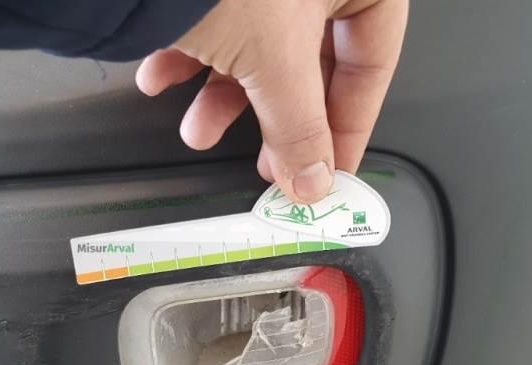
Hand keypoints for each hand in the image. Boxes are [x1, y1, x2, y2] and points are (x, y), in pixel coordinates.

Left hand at [136, 0, 407, 202]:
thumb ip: (299, 127)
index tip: (329, 172)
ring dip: (221, 96)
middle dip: (275, 118)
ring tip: (195, 130)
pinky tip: (159, 75)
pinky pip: (215, 18)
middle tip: (266, 164)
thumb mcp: (274, 58)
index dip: (350, 127)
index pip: (372, 62)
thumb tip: (313, 180)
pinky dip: (186, 53)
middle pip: (309, 60)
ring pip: (256, 43)